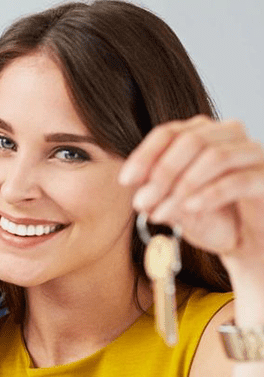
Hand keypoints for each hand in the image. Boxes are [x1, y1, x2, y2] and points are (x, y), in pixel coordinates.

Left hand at [119, 116, 263, 267]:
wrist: (250, 243)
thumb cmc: (213, 219)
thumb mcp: (176, 209)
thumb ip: (158, 196)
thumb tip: (139, 194)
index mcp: (204, 134)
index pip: (169, 132)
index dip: (144, 155)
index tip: (125, 181)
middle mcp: (230, 135)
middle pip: (191, 140)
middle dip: (161, 173)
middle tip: (141, 203)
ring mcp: (253, 153)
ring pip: (214, 156)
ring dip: (182, 186)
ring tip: (161, 212)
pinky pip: (238, 180)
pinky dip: (209, 195)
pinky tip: (189, 209)